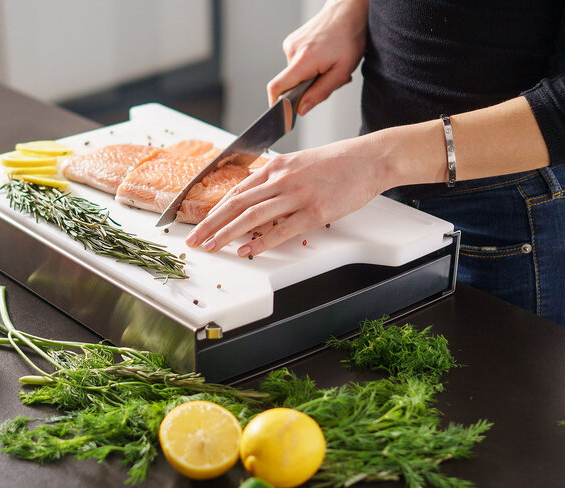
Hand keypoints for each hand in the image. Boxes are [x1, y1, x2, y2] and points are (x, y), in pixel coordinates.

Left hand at [185, 134, 390, 256]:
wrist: (370, 159)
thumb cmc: (338, 162)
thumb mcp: (300, 163)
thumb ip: (277, 179)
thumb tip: (257, 197)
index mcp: (276, 167)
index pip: (236, 190)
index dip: (214, 210)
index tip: (200, 223)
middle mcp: (281, 179)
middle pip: (236, 204)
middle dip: (210, 224)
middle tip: (194, 240)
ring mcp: (297, 195)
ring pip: (252, 216)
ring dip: (227, 233)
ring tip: (211, 247)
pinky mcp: (314, 212)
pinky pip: (281, 230)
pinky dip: (261, 242)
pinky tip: (246, 250)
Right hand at [267, 0, 368, 113]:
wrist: (348, 11)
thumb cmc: (349, 38)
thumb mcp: (341, 72)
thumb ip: (320, 93)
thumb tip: (301, 109)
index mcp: (303, 60)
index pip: (276, 87)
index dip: (277, 104)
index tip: (285, 113)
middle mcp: (292, 51)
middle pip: (288, 84)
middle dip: (305, 89)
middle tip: (327, 79)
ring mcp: (290, 44)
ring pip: (294, 74)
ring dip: (310, 77)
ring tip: (328, 65)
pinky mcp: (292, 41)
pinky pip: (296, 64)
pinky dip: (309, 67)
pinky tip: (323, 58)